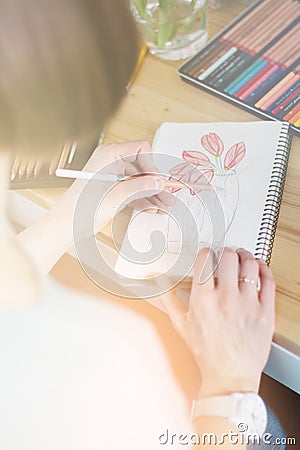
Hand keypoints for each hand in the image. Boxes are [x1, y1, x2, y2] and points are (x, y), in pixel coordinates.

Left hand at [16, 141, 174, 275]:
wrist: (67, 225)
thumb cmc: (82, 208)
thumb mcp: (116, 197)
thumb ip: (140, 186)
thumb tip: (159, 180)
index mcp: (109, 154)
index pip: (140, 149)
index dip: (152, 165)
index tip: (160, 181)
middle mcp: (111, 161)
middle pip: (142, 166)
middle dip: (155, 183)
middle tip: (168, 196)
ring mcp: (112, 174)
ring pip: (139, 180)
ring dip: (152, 193)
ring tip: (164, 206)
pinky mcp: (111, 187)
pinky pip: (132, 189)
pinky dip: (142, 198)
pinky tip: (153, 208)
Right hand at [158, 248, 274, 398]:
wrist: (229, 376)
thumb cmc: (206, 353)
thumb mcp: (181, 325)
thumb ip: (168, 299)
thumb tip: (158, 282)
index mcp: (203, 298)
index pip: (206, 260)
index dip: (207, 252)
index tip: (208, 254)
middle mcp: (226, 298)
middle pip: (229, 257)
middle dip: (226, 252)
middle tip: (227, 255)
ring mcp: (247, 304)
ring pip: (250, 265)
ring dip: (245, 257)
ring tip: (243, 258)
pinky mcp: (265, 312)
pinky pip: (268, 281)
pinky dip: (264, 270)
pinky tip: (259, 269)